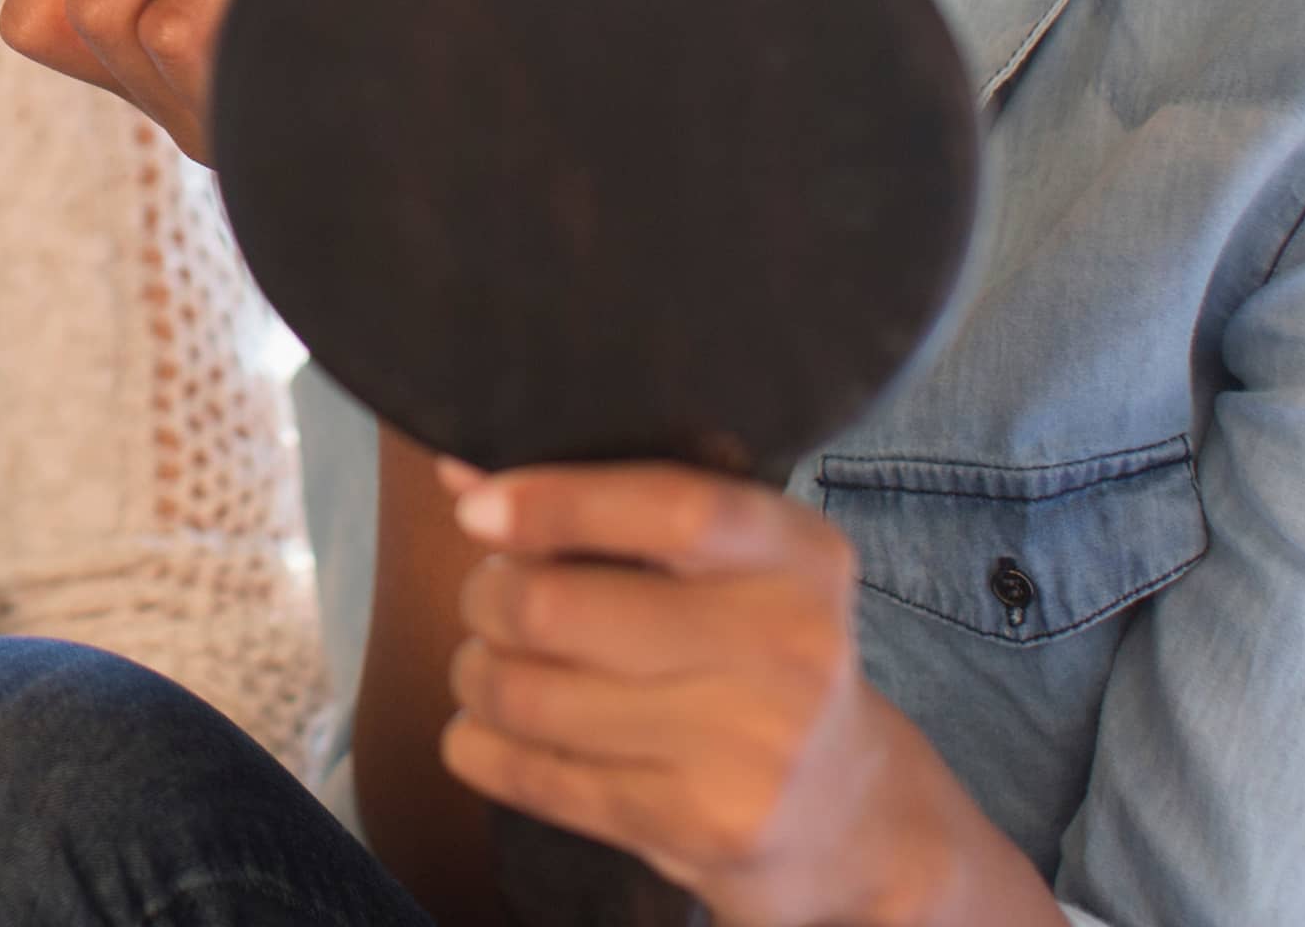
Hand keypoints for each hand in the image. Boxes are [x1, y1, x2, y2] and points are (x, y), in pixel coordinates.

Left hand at [441, 462, 1039, 926]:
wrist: (843, 813)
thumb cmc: (751, 655)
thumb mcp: (726, 567)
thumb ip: (608, 509)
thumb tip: (461, 475)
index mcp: (800, 556)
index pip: (669, 507)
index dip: (555, 501)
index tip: (475, 510)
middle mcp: (791, 648)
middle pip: (559, 607)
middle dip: (488, 597)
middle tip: (489, 599)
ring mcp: (752, 749)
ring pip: (528, 695)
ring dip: (476, 675)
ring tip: (489, 668)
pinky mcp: (705, 829)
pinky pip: (532, 776)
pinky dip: (480, 746)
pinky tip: (490, 733)